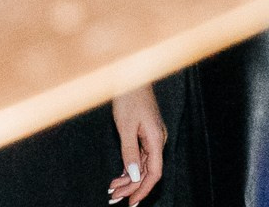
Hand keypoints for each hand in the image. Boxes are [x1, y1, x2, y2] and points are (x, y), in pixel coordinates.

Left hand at [107, 85, 165, 203]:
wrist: (131, 74)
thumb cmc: (129, 97)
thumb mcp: (126, 125)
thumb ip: (129, 151)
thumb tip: (132, 175)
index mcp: (156, 139)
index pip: (153, 173)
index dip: (143, 189)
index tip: (131, 202)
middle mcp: (157, 141)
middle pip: (146, 171)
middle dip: (131, 187)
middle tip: (114, 198)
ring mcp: (151, 137)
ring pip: (141, 165)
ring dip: (128, 178)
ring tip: (112, 189)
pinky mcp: (144, 134)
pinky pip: (138, 156)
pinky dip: (128, 167)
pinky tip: (118, 176)